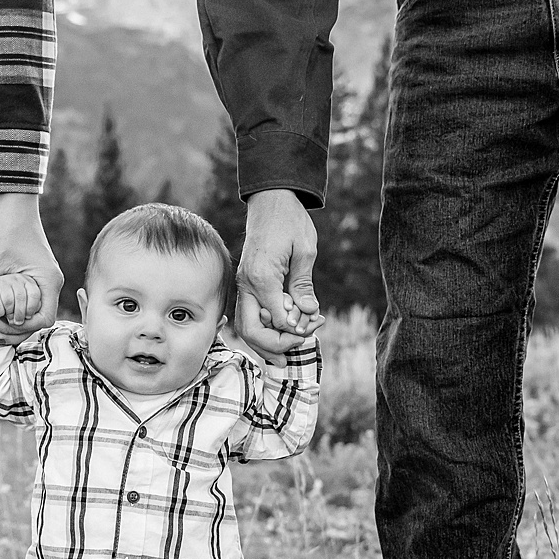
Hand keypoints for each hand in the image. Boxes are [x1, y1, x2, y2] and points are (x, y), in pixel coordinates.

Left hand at [0, 193, 62, 334]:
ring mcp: (43, 281)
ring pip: (31, 311)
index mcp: (48, 282)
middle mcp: (50, 284)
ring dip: (12, 319)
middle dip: (15, 328)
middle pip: (37, 320)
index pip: (44, 320)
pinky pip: (27, 300)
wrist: (15, 205)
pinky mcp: (34, 277)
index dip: (21, 328)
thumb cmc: (7, 229)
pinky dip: (12, 307)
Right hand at [236, 189, 319, 353]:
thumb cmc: (290, 221)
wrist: (270, 201)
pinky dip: (261, 331)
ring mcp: (243, 285)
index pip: (276, 319)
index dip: (296, 329)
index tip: (315, 324)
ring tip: (284, 358)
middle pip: (251, 331)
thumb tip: (307, 314)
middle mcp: (247, 284)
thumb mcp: (304, 251)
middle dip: (274, 346)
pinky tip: (277, 337)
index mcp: (262, 277)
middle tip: (296, 350)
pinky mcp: (246, 284)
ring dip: (264, 344)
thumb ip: (303, 285)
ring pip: (245, 327)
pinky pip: (248, 316)